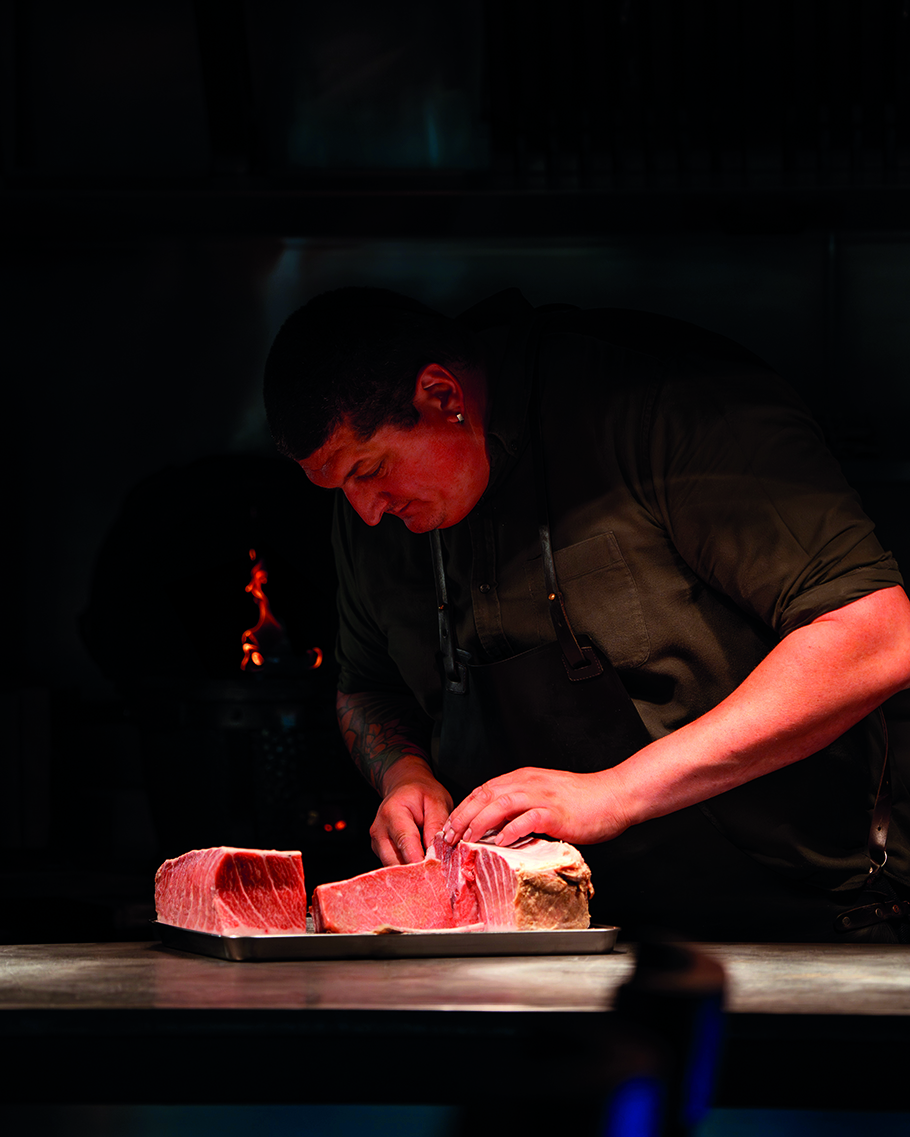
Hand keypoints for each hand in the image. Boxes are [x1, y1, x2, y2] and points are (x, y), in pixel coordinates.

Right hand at [370, 761, 452, 864]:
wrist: (405, 785)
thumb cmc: (422, 792)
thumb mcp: (437, 801)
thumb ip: (436, 825)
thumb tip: (436, 852)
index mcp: (393, 813)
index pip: (405, 843)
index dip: (420, 861)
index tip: (435, 872)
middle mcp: (379, 829)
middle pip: (395, 860)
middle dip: (415, 871)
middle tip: (437, 875)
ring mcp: (376, 841)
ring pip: (392, 867)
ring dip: (411, 872)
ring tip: (430, 870)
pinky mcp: (378, 849)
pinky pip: (392, 865)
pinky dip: (406, 868)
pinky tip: (420, 865)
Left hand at [442, 766, 630, 848]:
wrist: (613, 796)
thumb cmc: (582, 800)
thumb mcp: (544, 796)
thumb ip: (521, 806)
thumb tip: (497, 826)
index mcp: (523, 778)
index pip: (483, 790)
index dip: (463, 808)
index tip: (449, 826)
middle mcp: (528, 783)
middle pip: (485, 795)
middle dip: (462, 817)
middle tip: (447, 837)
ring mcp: (541, 796)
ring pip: (499, 805)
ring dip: (478, 823)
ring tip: (465, 840)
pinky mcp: (555, 812)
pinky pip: (526, 819)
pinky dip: (510, 831)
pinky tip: (500, 843)